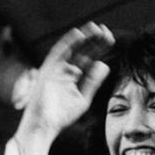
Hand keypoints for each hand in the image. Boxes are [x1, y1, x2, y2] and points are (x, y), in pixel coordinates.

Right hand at [19, 21, 114, 142]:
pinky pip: (58, 53)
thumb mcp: (83, 98)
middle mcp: (66, 70)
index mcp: (75, 77)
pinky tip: (79, 34)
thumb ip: (93, 82)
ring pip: (71, 49)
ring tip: (96, 29)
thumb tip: (104, 65)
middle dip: (94, 41)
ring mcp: (57, 68)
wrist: (44, 125)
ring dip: (83, 38)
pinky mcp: (48, 69)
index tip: (111, 40)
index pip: (90, 59)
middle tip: (107, 32)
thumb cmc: (61, 116)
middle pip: (82, 51)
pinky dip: (67, 43)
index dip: (100, 49)